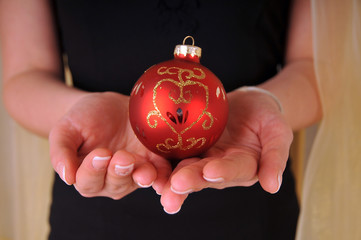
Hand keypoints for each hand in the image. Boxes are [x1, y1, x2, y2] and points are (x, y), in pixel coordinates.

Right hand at [49, 92, 171, 198]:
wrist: (110, 106)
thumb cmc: (84, 118)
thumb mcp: (65, 129)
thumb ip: (61, 152)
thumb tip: (67, 178)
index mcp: (86, 175)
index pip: (88, 181)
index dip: (93, 170)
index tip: (100, 153)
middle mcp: (110, 180)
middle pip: (114, 184)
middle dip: (119, 171)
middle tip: (122, 157)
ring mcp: (133, 173)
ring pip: (136, 180)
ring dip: (141, 175)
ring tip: (143, 166)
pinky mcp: (153, 162)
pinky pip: (160, 173)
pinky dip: (163, 177)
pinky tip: (164, 177)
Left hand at [160, 90, 292, 213]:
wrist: (247, 104)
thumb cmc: (266, 117)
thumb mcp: (278, 131)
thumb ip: (276, 156)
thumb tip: (273, 187)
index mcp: (243, 167)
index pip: (233, 170)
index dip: (223, 171)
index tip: (211, 171)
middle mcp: (219, 168)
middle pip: (204, 176)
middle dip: (191, 180)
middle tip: (176, 185)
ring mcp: (202, 158)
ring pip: (186, 169)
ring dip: (173, 179)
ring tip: (161, 187)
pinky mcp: (188, 148)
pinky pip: (174, 154)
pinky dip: (162, 161)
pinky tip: (148, 165)